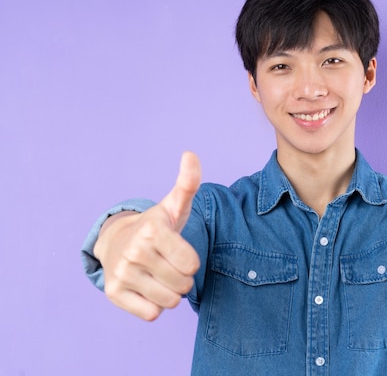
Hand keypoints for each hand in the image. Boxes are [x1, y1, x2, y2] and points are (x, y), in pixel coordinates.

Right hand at [94, 152, 201, 320]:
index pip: (191, 264)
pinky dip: (154, 306)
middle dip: (182, 278)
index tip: (178, 251)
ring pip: (169, 302)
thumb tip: (191, 154)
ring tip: (160, 275)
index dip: (190, 260)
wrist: (117, 242)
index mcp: (152, 230)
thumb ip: (188, 183)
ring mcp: (121, 274)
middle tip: (169, 264)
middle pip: (183, 284)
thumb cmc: (156, 226)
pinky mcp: (113, 294)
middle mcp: (134, 252)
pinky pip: (151, 314)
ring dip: (170, 293)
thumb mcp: (174, 205)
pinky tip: (147, 287)